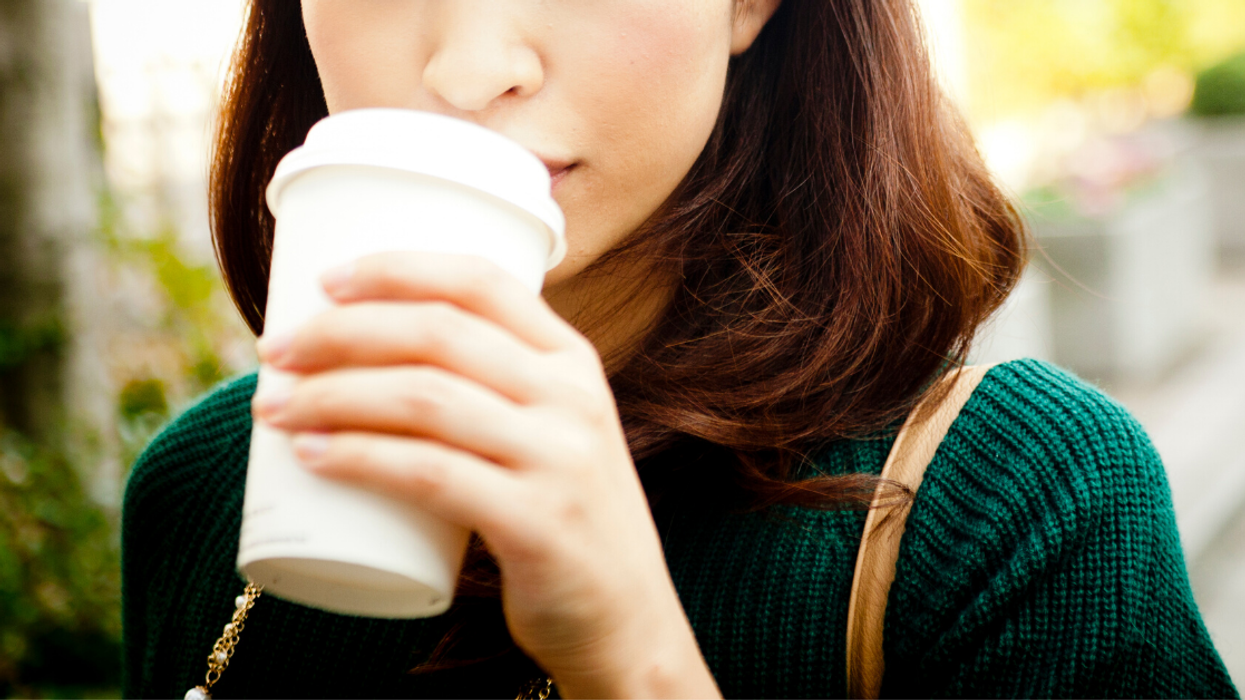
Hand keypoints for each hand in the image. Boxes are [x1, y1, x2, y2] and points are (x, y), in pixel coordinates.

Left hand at [251, 252, 720, 698]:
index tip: (325, 279)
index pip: (482, 281)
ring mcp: (559, 458)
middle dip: (341, 332)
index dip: (397, 268)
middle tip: (277, 351)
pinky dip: (359, 457)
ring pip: (424, 397)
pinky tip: (312, 456)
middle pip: (439, 333)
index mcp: (572, 360)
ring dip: (333, 394)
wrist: (626, 616)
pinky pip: (429, 473)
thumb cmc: (562, 517)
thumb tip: (370, 359)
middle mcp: (571, 397)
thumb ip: (496, 391)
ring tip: (276, 406)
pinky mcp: (537, 522)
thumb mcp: (552, 433)